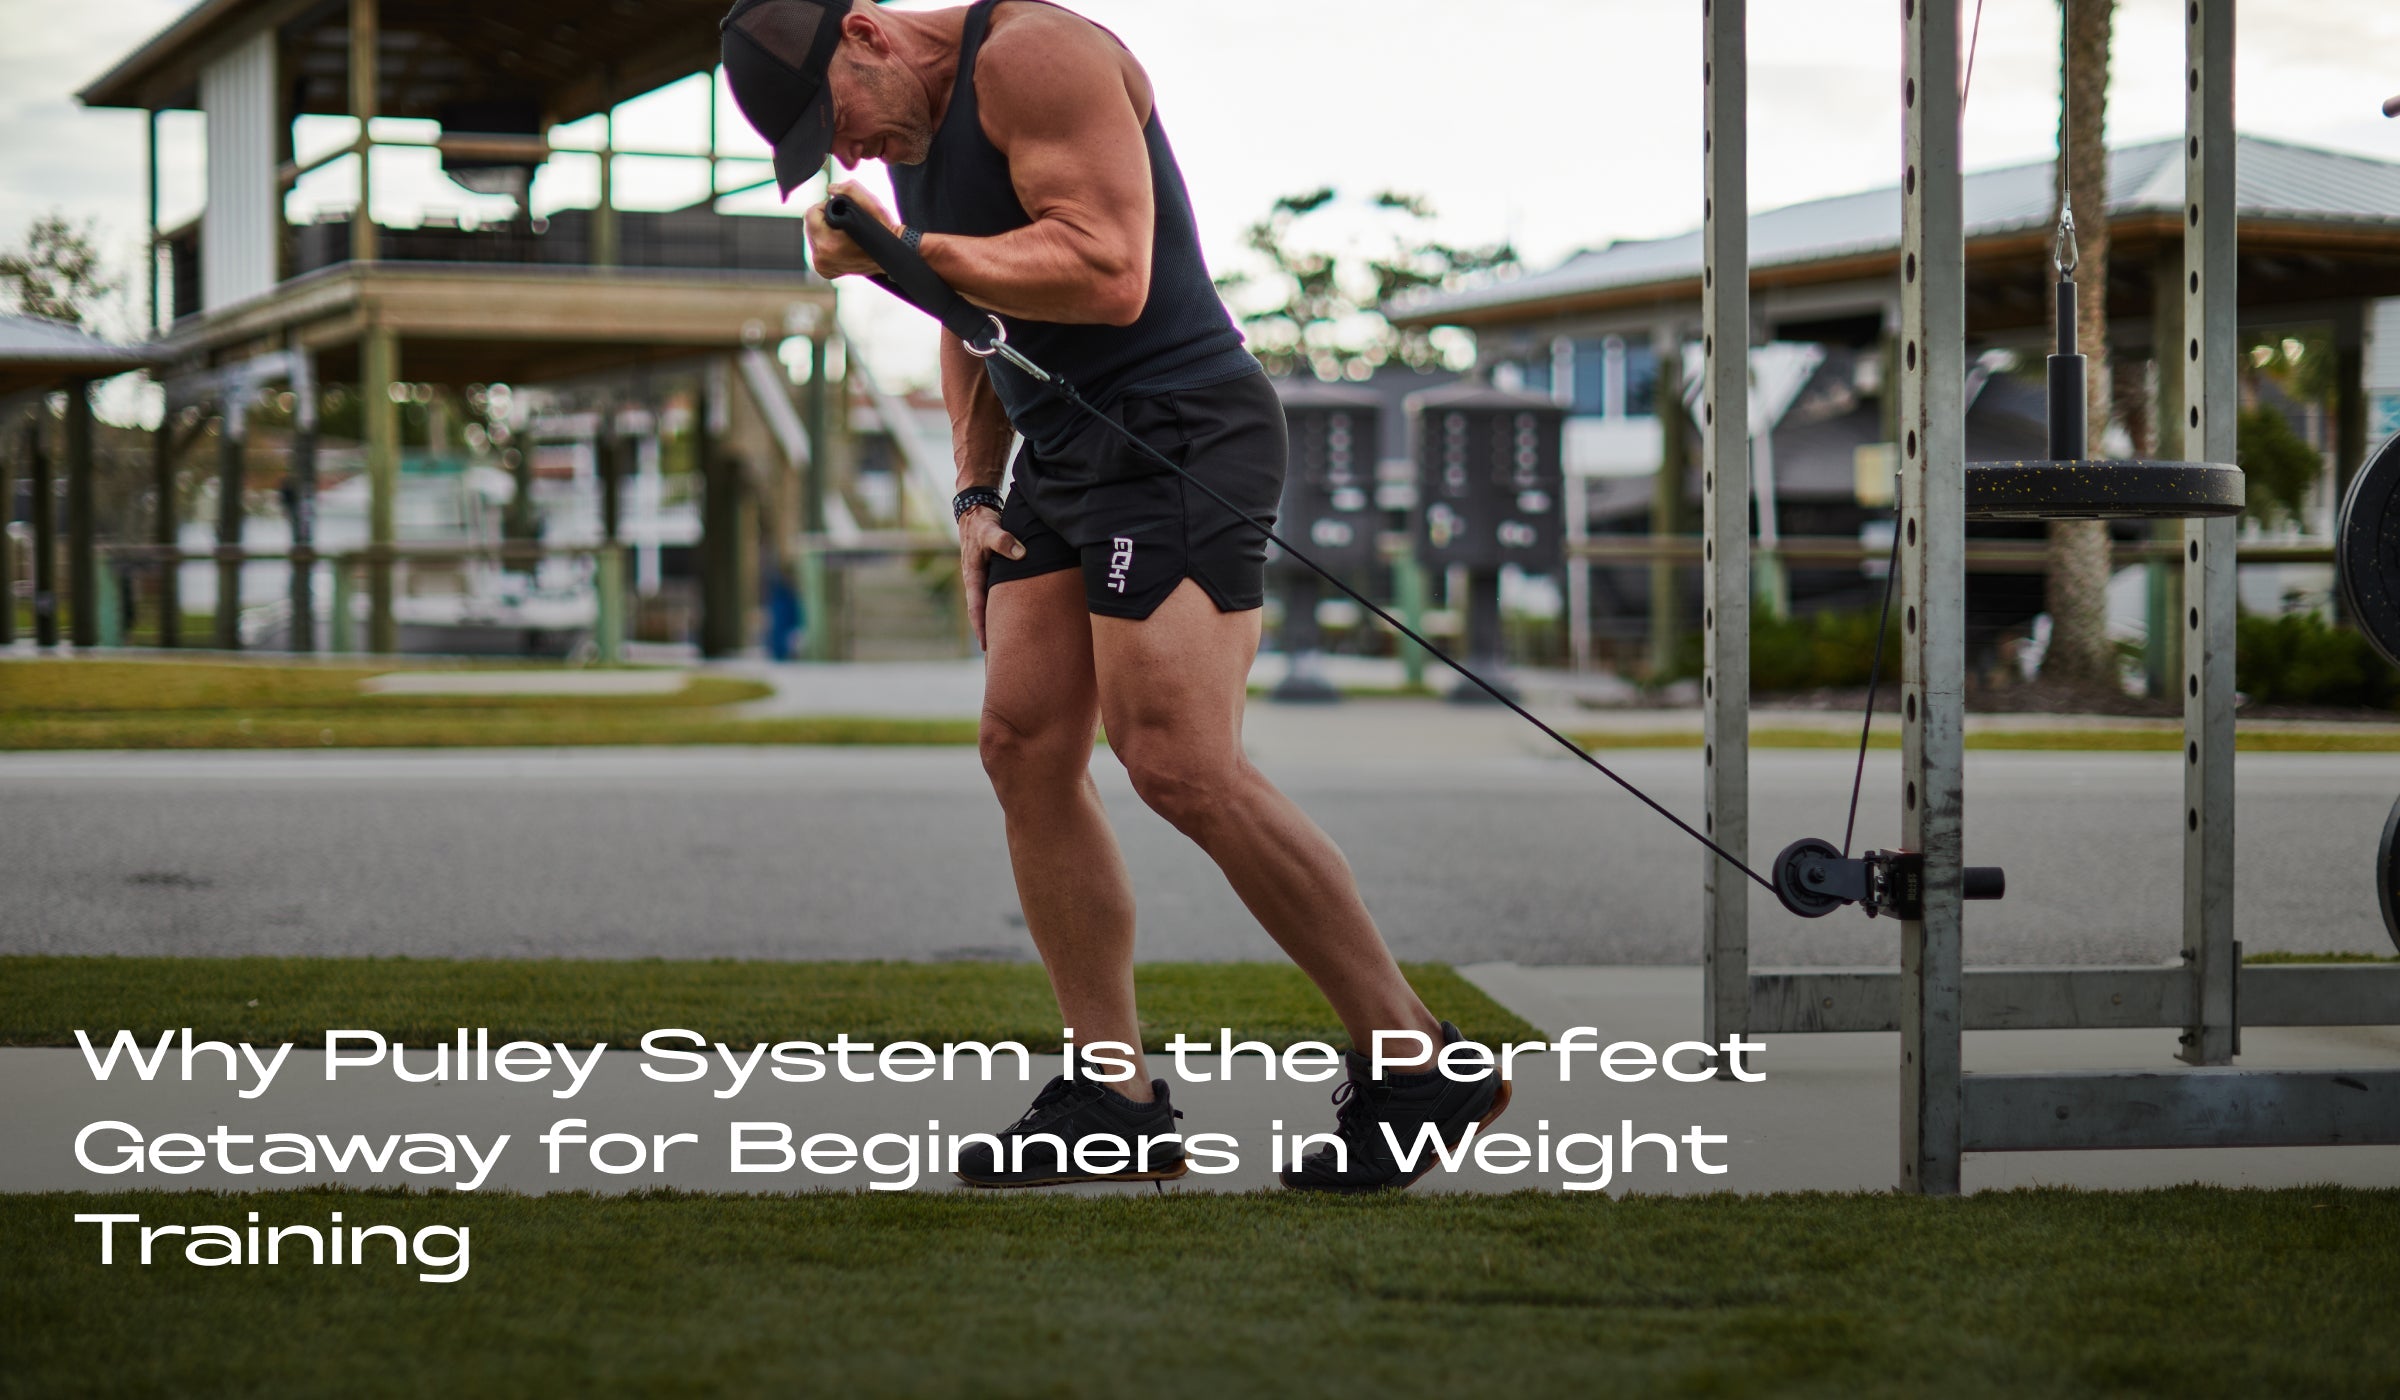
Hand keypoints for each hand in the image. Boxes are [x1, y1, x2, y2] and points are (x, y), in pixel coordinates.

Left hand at [804, 180, 901, 279]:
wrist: (895, 256)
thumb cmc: (884, 231)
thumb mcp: (871, 205)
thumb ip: (849, 190)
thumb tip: (830, 189)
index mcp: (828, 245)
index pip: (811, 214)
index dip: (826, 206)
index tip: (842, 210)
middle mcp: (822, 259)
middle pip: (810, 225)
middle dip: (824, 219)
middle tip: (845, 221)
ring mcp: (823, 267)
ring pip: (813, 236)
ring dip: (825, 230)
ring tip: (844, 232)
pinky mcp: (825, 271)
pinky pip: (818, 248)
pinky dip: (827, 242)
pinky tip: (841, 242)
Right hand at [958, 504, 1023, 651]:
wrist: (976, 510)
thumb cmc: (982, 521)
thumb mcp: (990, 529)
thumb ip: (1004, 540)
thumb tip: (1021, 553)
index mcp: (972, 576)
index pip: (976, 607)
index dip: (981, 627)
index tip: (986, 646)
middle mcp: (977, 581)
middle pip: (983, 613)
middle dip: (990, 633)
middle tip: (998, 656)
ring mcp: (985, 578)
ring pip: (991, 606)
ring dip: (998, 624)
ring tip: (1009, 645)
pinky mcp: (994, 574)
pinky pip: (999, 596)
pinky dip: (1005, 609)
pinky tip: (1017, 620)